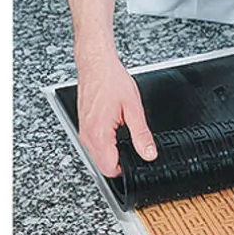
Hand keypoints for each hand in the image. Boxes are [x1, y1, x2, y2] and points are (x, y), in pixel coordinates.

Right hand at [76, 56, 156, 176]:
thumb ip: (141, 135)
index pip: (110, 168)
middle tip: (136, 151)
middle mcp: (88, 135)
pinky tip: (117, 135)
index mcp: (99, 133)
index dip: (126, 170)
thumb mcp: (134, 109)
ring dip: (112, 155)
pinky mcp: (84, 126)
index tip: (138, 162)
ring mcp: (84, 131)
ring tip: (126, 141)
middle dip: (120, 164)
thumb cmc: (111, 80)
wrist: (96, 64)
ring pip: (98, 157)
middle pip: (103, 166)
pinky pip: (94, 146)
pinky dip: (106, 146)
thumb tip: (149, 154)